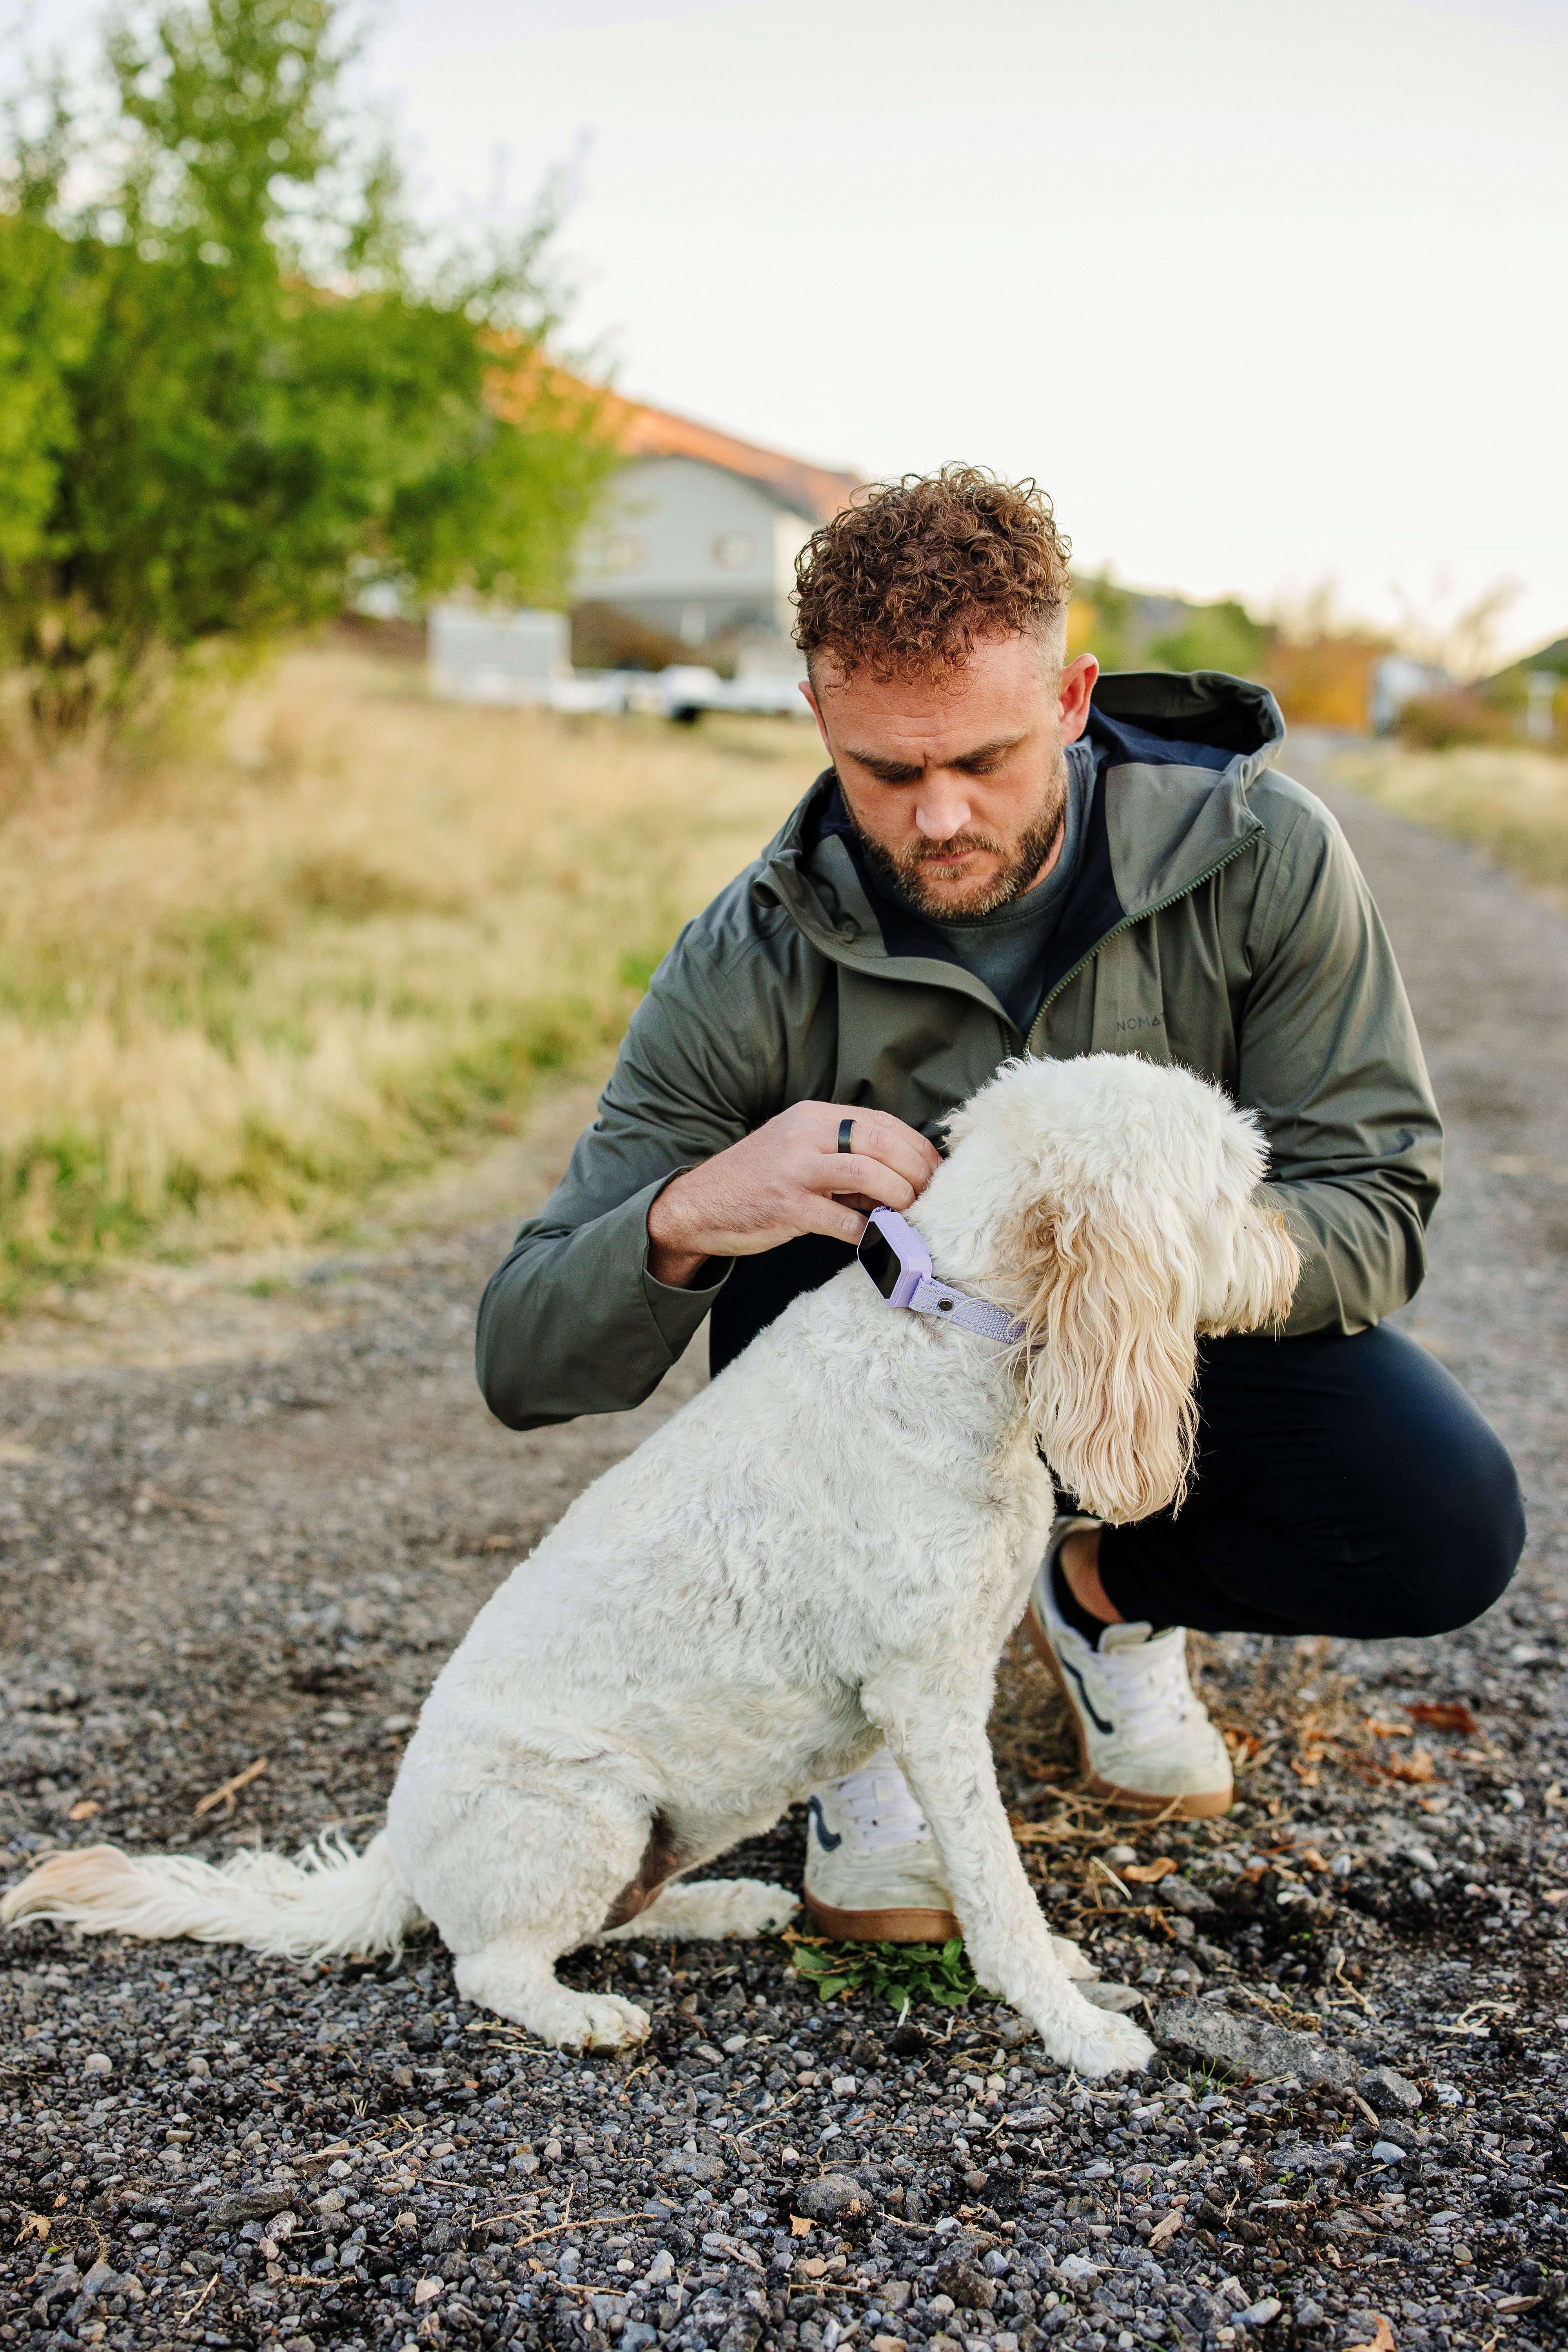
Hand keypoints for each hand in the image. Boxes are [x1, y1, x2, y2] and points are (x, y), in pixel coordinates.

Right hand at [646, 1102, 941, 1287]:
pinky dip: (866, 1230)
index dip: (916, 1145)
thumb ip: (843, 1157)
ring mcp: (794, 1170)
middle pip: (880, 1142)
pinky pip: (842, 1219)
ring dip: (898, 1195)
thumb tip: (900, 1177)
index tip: (935, 1169)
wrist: (699, 1205)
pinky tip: (874, 1238)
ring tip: (909, 1212)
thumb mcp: (798, 1152)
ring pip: (867, 1173)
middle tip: (931, 1193)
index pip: (880, 1122)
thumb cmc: (757, 1180)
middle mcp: (804, 1135)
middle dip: (916, 1169)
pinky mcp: (787, 1207)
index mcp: (812, 1116)